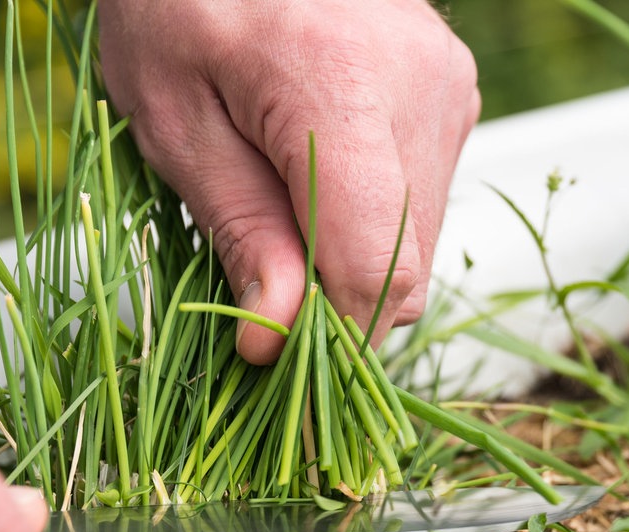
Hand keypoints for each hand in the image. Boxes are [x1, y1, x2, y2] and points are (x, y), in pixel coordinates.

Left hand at [98, 0, 480, 362]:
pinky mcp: (456, 89)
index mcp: (341, 86)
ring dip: (351, 254)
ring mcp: (450, 86)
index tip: (268, 348)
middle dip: (332, 297)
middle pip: (405, 268)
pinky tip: (315, 166)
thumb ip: (238, 229)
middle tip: (256, 265)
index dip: (328, 334)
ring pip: (420, 241)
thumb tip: (277, 341)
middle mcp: (423, 87)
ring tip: (281, 192)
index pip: (377, 268)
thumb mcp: (172, 118)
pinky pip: (424, 196)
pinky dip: (372, 213)